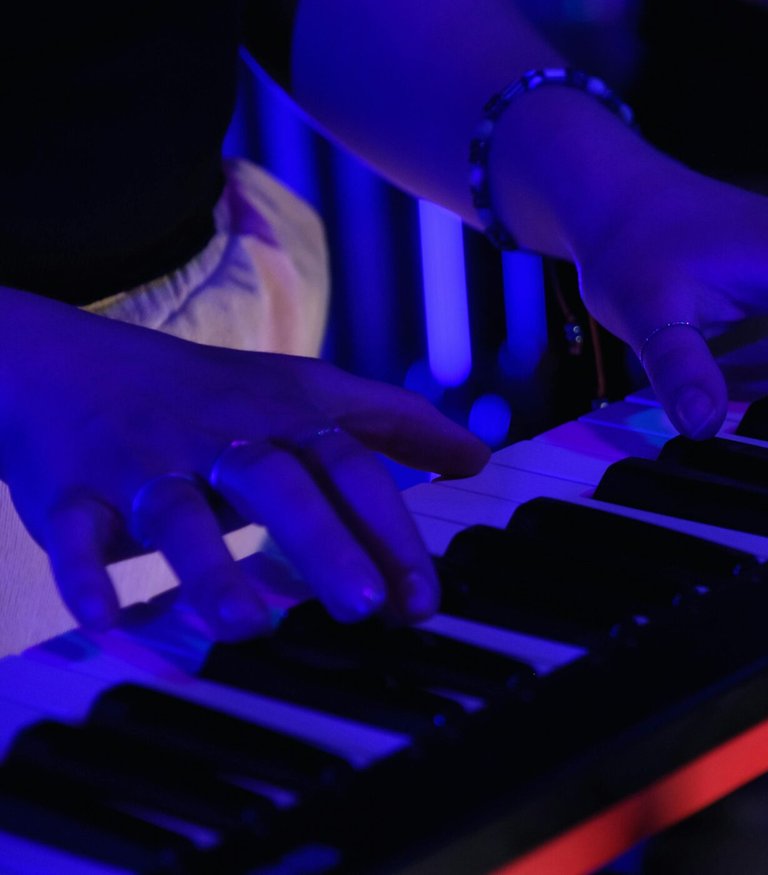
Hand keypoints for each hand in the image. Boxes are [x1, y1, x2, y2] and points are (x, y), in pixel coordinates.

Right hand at [0, 292, 488, 638]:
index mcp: (284, 419)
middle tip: (363, 604)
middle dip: (323, 543)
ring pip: (178, 513)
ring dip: (210, 568)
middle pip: (279, 485)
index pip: (351, 470)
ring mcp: (145, 463)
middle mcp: (221, 439)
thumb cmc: (210, 392)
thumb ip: (394, 423)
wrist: (69, 362)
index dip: (391, 530)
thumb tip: (476, 457)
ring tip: (245, 626)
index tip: (423, 598)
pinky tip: (105, 617)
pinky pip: (75, 531)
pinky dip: (84, 572)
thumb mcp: (307, 391)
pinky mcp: (72, 491)